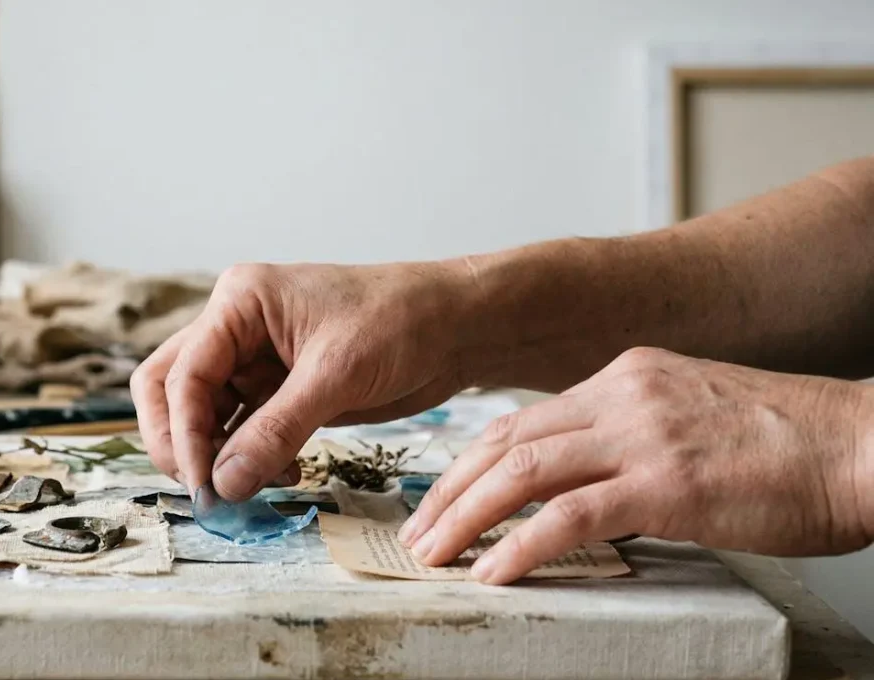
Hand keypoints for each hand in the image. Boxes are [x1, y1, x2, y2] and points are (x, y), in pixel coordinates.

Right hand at [131, 262, 469, 499]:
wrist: (456, 327)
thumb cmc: (401, 321)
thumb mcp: (336, 375)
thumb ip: (276, 430)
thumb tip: (225, 483)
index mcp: (239, 302)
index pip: (182, 373)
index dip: (184, 433)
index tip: (205, 483)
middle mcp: (236, 328)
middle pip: (172, 390)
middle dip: (181, 443)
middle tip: (208, 490)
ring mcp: (254, 361)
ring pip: (203, 416)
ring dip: (219, 456)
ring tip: (255, 486)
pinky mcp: (278, 391)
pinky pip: (242, 431)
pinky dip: (250, 459)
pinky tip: (285, 474)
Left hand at [399, 347, 873, 583]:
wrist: (866, 444)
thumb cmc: (794, 444)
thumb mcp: (695, 419)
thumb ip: (634, 437)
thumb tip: (590, 481)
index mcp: (626, 376)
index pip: (526, 419)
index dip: (475, 462)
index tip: (445, 498)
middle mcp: (623, 393)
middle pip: (507, 440)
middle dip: (451, 489)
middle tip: (417, 531)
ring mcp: (642, 433)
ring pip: (522, 471)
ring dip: (466, 516)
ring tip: (432, 554)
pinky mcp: (665, 482)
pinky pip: (569, 515)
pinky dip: (520, 544)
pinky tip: (493, 570)